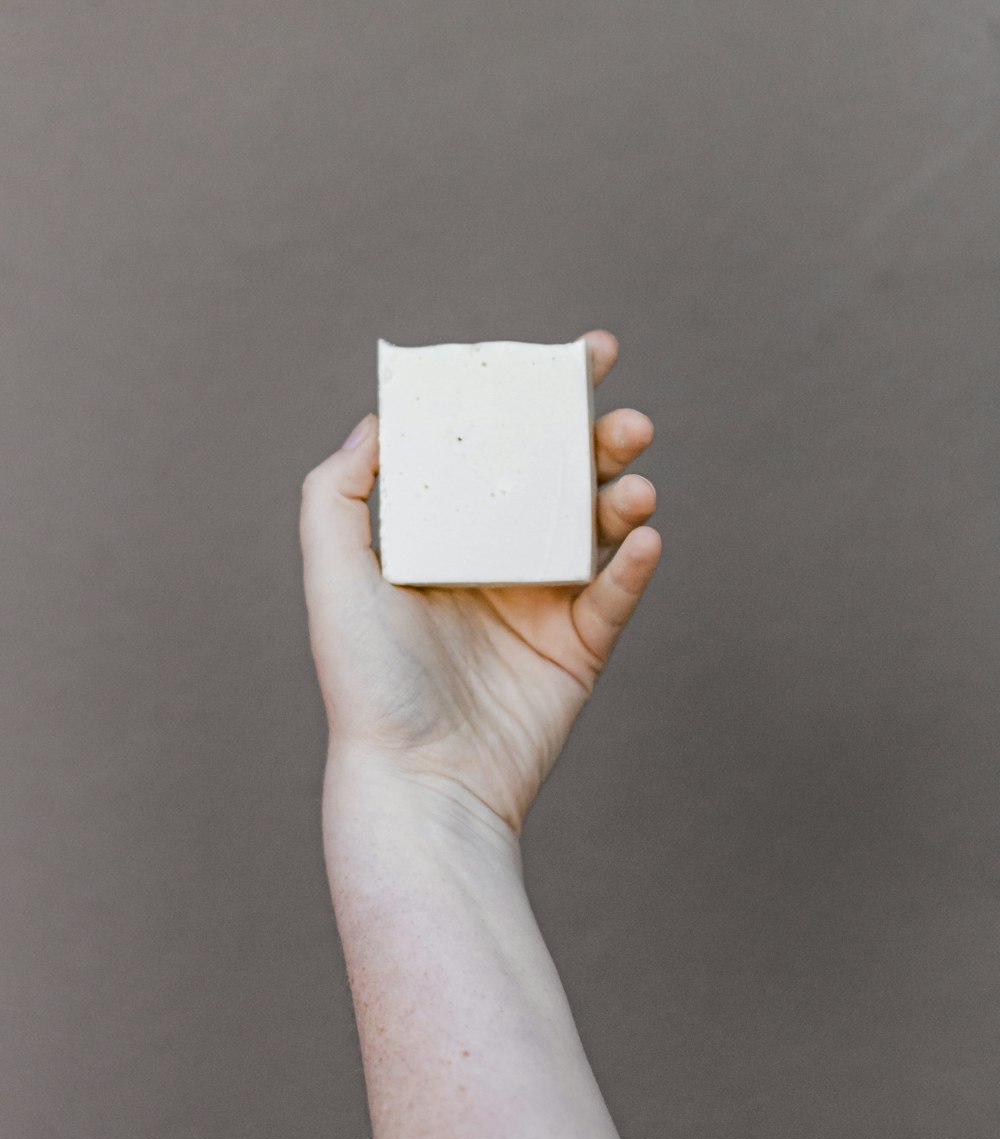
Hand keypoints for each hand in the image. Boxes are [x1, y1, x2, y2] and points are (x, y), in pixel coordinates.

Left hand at [300, 329, 660, 835]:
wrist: (417, 783)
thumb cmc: (366, 681)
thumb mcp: (332, 574)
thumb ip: (339, 493)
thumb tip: (378, 419)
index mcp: (445, 532)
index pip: (498, 448)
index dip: (537, 399)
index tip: (579, 355)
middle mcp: (495, 558)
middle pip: (560, 479)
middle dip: (598, 441)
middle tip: (624, 419)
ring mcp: (541, 602)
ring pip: (597, 529)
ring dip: (624, 496)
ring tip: (634, 487)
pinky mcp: (578, 649)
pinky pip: (615, 595)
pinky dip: (634, 565)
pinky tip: (642, 540)